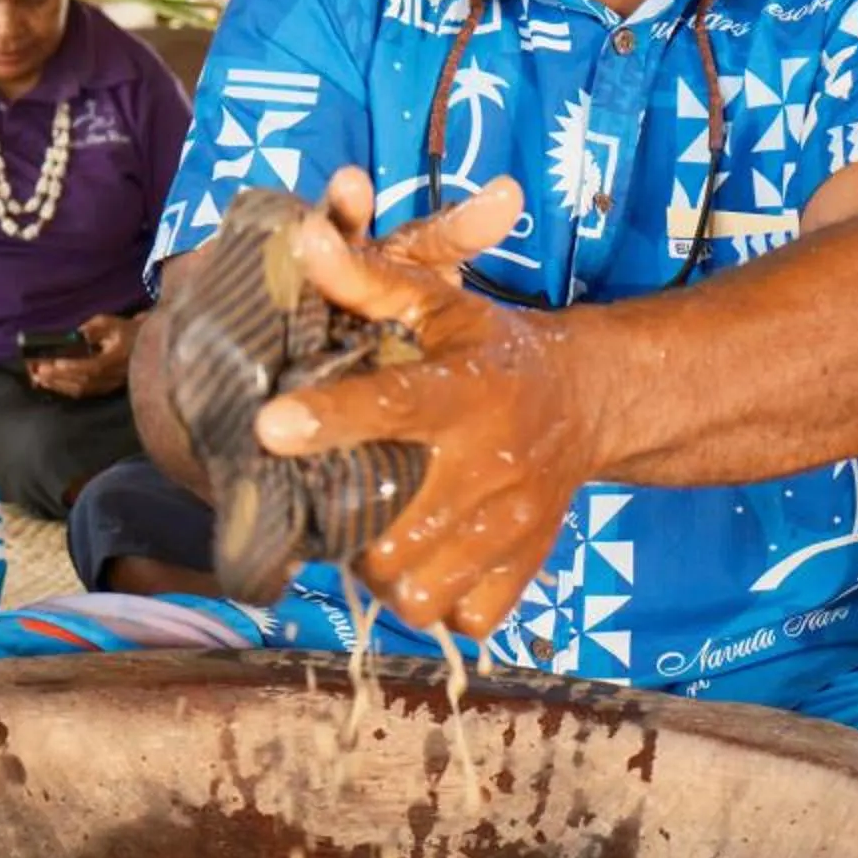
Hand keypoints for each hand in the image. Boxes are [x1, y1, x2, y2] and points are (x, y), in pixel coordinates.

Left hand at [26, 312, 138, 398]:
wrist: (144, 346)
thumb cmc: (124, 331)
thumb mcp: (110, 323)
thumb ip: (93, 328)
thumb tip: (76, 335)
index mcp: (117, 358)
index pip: (94, 367)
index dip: (74, 366)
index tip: (55, 363)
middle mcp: (113, 376)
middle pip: (83, 381)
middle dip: (58, 376)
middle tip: (38, 371)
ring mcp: (108, 385)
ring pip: (81, 390)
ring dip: (58, 385)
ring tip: (38, 379)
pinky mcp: (103, 389)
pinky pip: (82, 393)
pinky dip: (64, 389)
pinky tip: (50, 385)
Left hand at [253, 171, 601, 637]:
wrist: (586, 400)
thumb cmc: (490, 347)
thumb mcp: (439, 301)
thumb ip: (369, 279)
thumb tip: (304, 239)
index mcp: (467, 389)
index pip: (394, 405)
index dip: (330, 418)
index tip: (270, 426)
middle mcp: (492, 462)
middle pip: (392, 532)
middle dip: (350, 530)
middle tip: (342, 502)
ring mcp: (512, 524)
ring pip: (420, 590)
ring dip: (386, 574)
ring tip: (379, 534)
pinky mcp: (526, 566)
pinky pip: (465, 619)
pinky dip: (439, 602)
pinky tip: (428, 562)